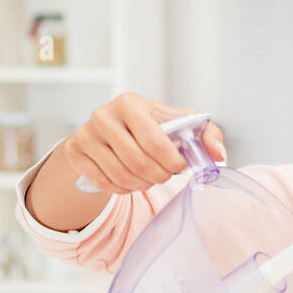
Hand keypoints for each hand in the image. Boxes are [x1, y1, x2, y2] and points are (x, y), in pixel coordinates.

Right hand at [62, 92, 225, 193]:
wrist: (111, 131)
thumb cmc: (153, 127)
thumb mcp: (180, 125)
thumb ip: (207, 135)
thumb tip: (218, 155)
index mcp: (130, 103)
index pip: (154, 142)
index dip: (172, 162)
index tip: (179, 166)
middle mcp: (103, 115)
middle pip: (137, 162)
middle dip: (159, 176)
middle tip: (165, 175)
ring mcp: (85, 133)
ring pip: (120, 176)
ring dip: (142, 185)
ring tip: (150, 178)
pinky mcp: (74, 151)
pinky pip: (103, 183)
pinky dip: (123, 189)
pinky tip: (131, 181)